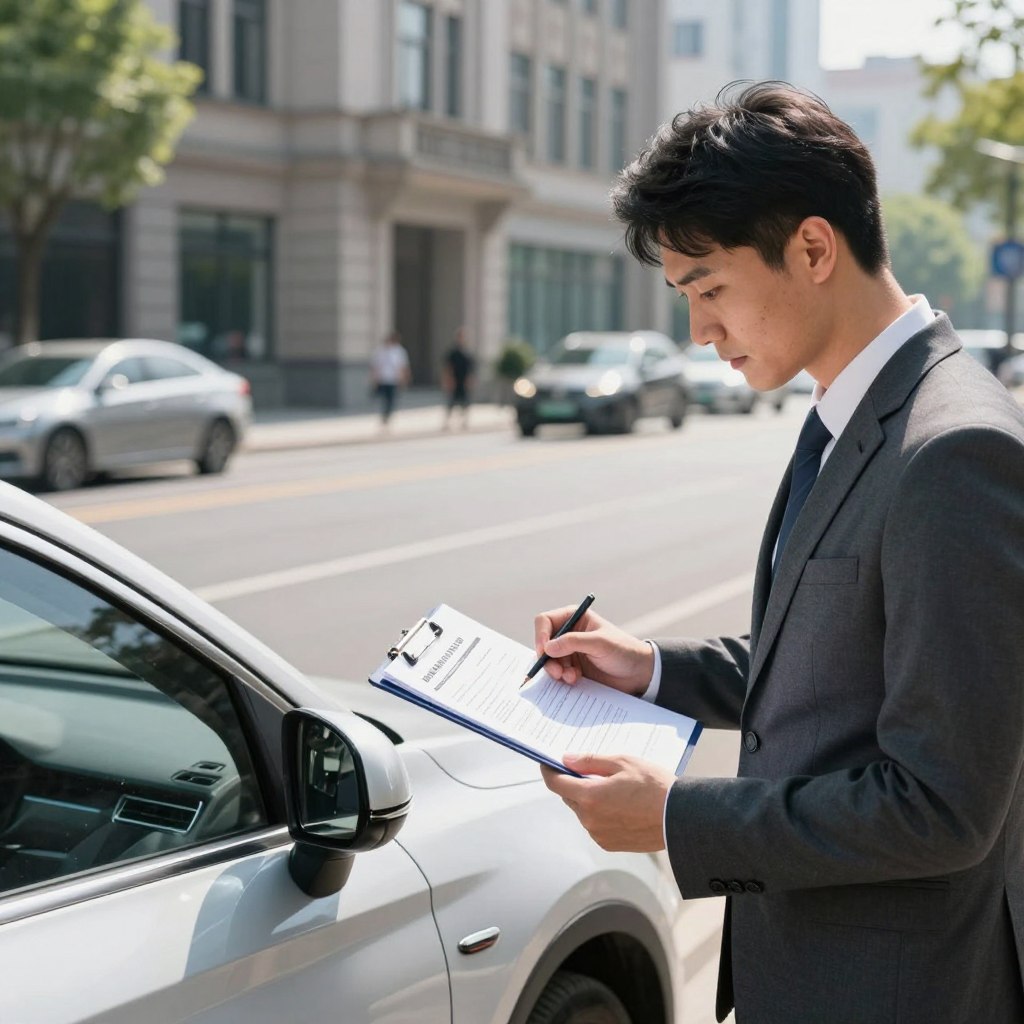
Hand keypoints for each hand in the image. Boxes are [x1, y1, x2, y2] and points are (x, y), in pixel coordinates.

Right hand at [534, 606, 652, 695]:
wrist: (639, 673)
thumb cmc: (623, 650)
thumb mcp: (599, 643)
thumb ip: (573, 642)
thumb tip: (547, 648)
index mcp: (574, 618)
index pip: (545, 621)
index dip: (541, 636)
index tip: (544, 652)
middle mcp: (568, 633)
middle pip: (543, 643)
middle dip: (548, 659)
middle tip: (557, 673)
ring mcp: (570, 652)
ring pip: (548, 661)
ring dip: (556, 671)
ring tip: (571, 677)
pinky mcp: (573, 668)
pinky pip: (557, 673)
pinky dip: (562, 678)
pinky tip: (575, 680)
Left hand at [541, 753, 673, 851]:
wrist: (681, 818)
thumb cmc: (654, 787)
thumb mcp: (622, 762)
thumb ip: (590, 761)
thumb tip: (567, 760)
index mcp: (590, 797)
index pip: (556, 783)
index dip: (549, 771)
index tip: (548, 763)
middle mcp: (590, 819)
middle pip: (569, 797)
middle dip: (574, 783)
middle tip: (589, 770)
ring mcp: (599, 834)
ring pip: (583, 811)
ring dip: (589, 799)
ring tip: (612, 787)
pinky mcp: (610, 844)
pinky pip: (595, 825)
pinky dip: (600, 813)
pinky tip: (619, 804)